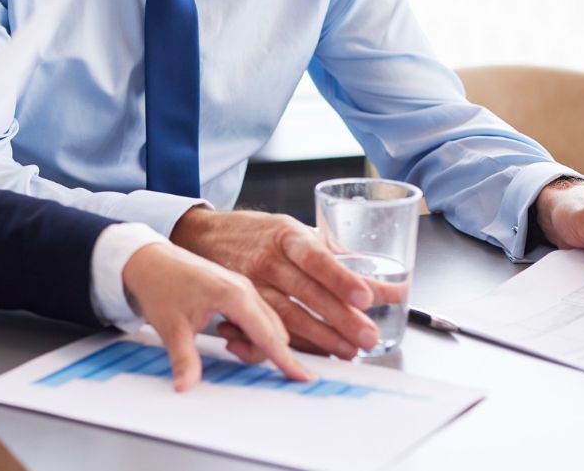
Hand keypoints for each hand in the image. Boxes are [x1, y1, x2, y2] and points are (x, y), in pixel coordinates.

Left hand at [121, 240, 311, 391]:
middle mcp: (245, 289)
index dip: (287, 360)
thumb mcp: (171, 328)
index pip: (269, 335)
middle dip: (259, 350)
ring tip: (223, 336)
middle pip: (273, 332)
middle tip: (229, 348)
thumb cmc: (158, 285)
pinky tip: (224, 327)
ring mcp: (242, 286)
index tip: (305, 377)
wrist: (145, 258)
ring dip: (253, 340)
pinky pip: (257, 316)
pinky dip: (248, 329)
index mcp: (234, 295)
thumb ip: (184, 360)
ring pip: (266, 324)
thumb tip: (185, 386)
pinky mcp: (236, 288)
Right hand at [170, 207, 379, 358]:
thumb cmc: (258, 233)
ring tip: (348, 351)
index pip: (315, 256)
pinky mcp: (240, 305)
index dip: (340, 277)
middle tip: (368, 336)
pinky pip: (269, 329)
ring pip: (288, 316)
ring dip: (322, 337)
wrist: (204, 236)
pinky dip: (295, 344)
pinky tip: (317, 353)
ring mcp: (250, 283)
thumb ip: (331, 252)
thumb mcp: (291, 229)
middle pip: (307, 291)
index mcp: (286, 234)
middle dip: (341, 317)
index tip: (365, 296)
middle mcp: (267, 259)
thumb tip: (380, 279)